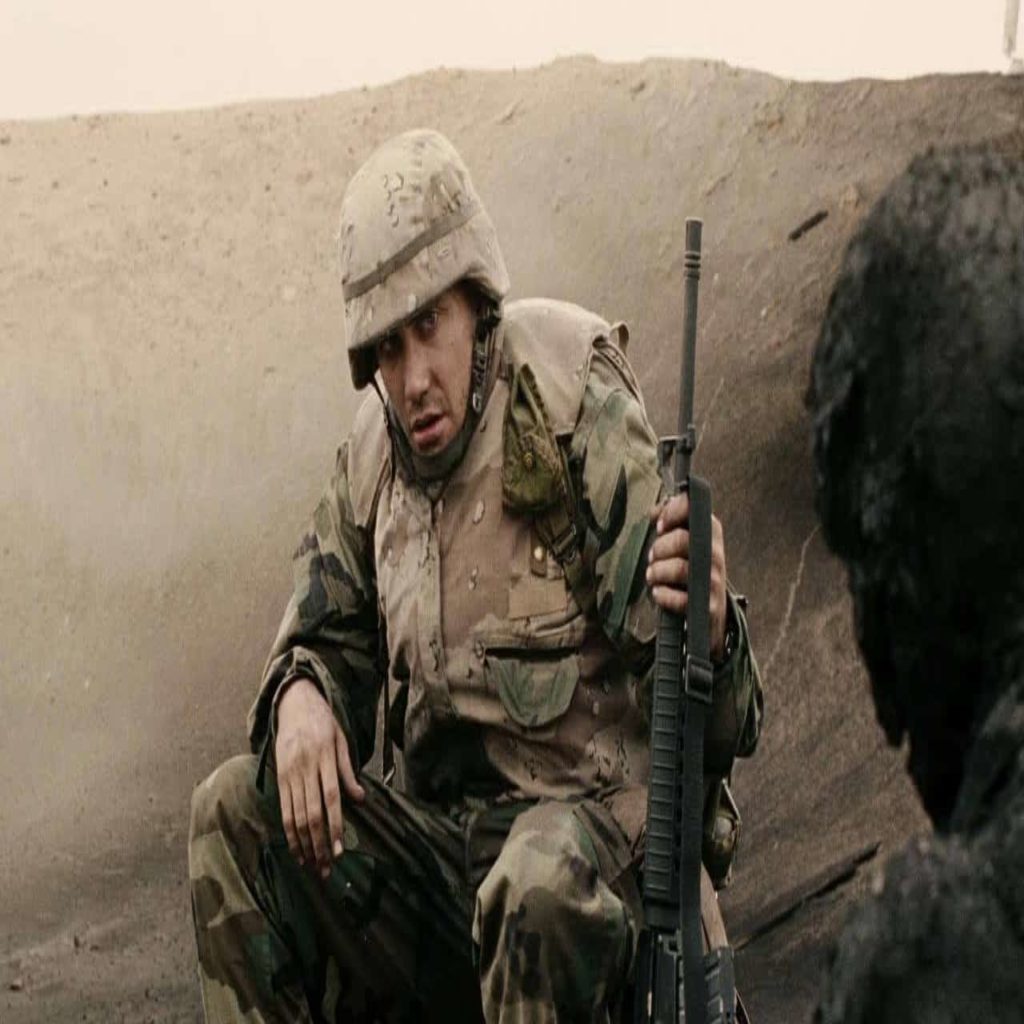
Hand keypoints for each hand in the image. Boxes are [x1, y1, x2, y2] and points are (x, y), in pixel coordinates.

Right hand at [274, 677, 364, 878]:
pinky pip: (284, 809)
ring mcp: (289, 774)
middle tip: (327, 869)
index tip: (339, 850)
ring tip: (313, 867)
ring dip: (304, 845)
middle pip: (312, 813)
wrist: (294, 703)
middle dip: (319, 844)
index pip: (331, 798)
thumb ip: (348, 771)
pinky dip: (290, 832)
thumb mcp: (342, 740)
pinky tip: (297, 849)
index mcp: (324, 758)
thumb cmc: (324, 723)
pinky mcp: (280, 777)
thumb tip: (360, 799)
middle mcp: (305, 768)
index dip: (334, 826)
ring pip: (296, 816)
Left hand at [645, 492, 727, 661]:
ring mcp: (714, 580)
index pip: (695, 509)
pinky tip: (659, 592)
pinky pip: (680, 599)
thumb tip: (654, 511)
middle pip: (681, 540)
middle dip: (659, 548)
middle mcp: (715, 553)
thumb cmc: (693, 569)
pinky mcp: (708, 605)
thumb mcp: (685, 543)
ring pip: (679, 568)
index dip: (672, 513)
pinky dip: (663, 595)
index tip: (660, 526)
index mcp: (710, 532)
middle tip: (653, 557)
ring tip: (652, 575)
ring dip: (657, 572)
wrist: (711, 610)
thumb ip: (671, 523)